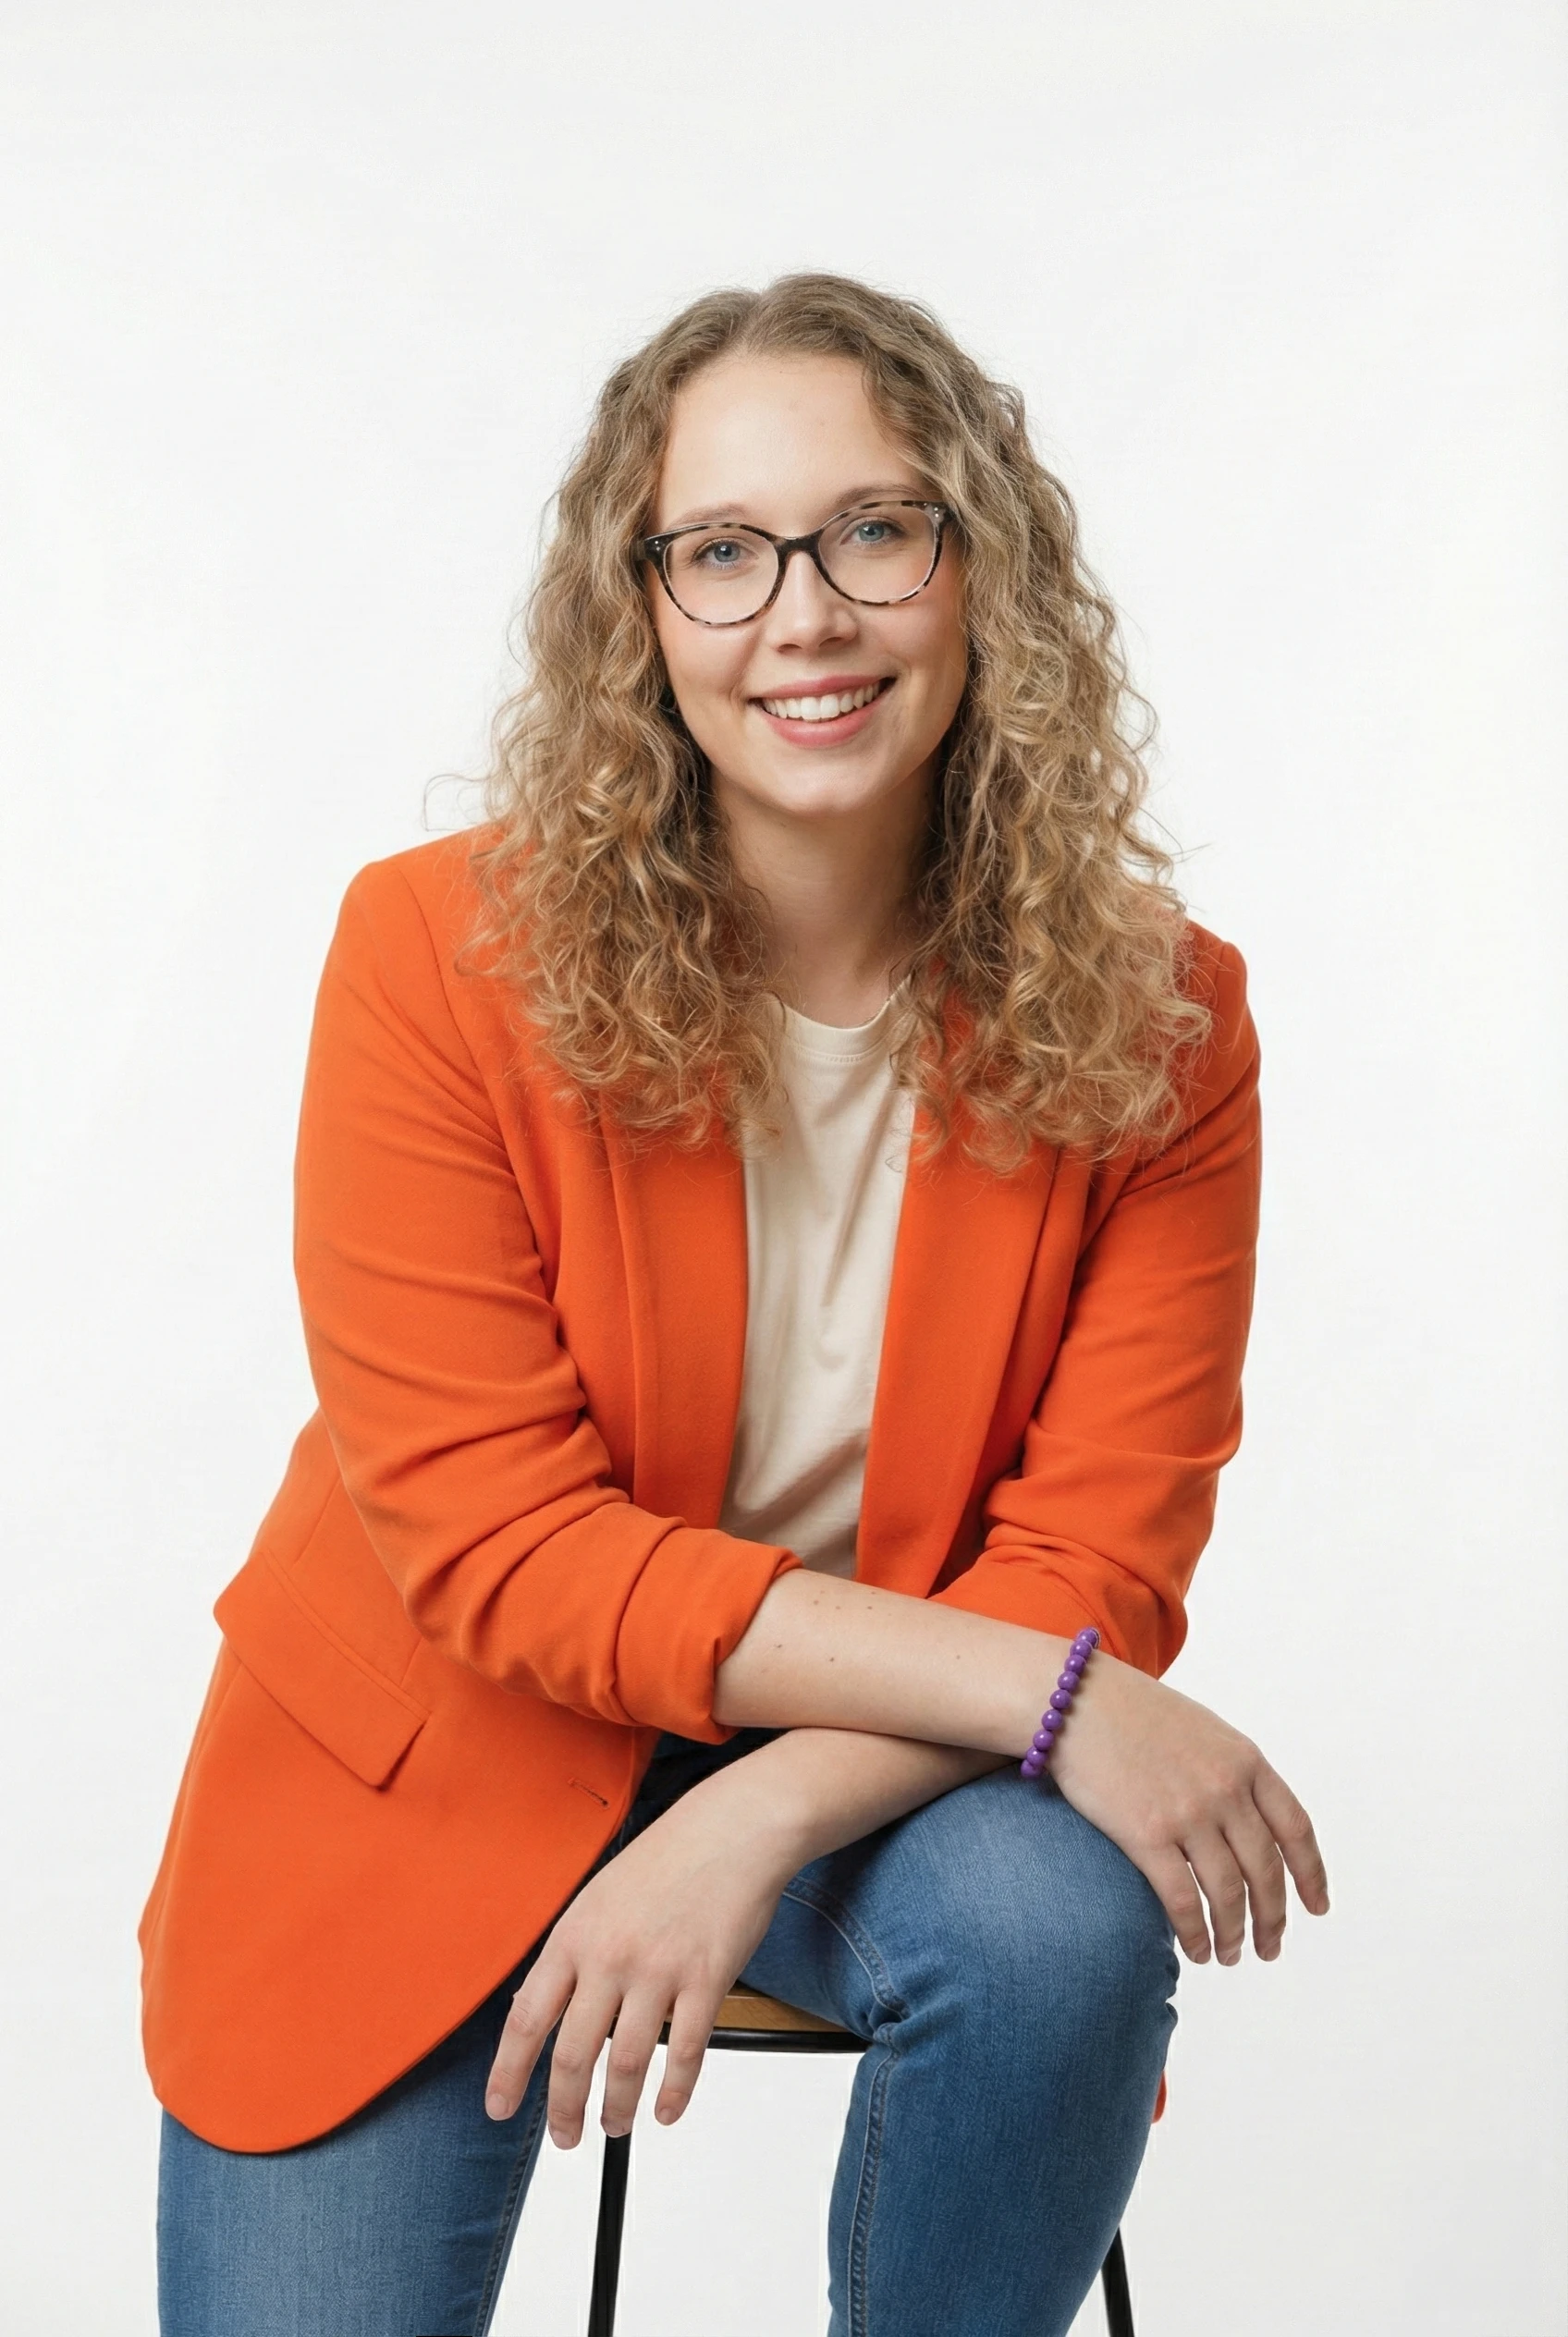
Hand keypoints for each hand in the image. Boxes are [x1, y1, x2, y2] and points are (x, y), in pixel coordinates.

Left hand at [483, 1764, 801, 2142]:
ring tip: (615, 2126)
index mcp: (575, 1936)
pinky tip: (666, 2109)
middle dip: (564, 2109)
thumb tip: (544, 2009)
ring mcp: (659, 1969)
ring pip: (628, 2063)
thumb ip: (573, 1955)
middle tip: (565, 2137)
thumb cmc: (667, 1858)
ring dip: (618, 2107)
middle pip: (574, 2054)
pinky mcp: (706, 1979)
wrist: (732, 1828)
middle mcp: (610, 1956)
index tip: (500, 2107)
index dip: (509, 2073)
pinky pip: (687, 2052)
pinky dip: (674, 2092)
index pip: (528, 2019)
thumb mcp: (598, 1898)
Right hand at [1049, 1654, 1329, 1965]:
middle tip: (1269, 1948)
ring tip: (1229, 1955)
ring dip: (1234, 1934)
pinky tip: (1196, 1950)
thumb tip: (1248, 1822)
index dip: (1311, 1875)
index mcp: (1246, 1761)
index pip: (1295, 1830)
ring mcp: (1189, 1813)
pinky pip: (1183, 1901)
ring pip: (1228, 1893)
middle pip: (1266, 1871)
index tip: (1316, 1907)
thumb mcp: (1202, 1730)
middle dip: (1272, 1919)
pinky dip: (1195, 1933)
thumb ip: (1232, 1772)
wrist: (1075, 1698)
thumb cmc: (1132, 1712)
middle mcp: (1226, 1789)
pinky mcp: (1147, 1834)